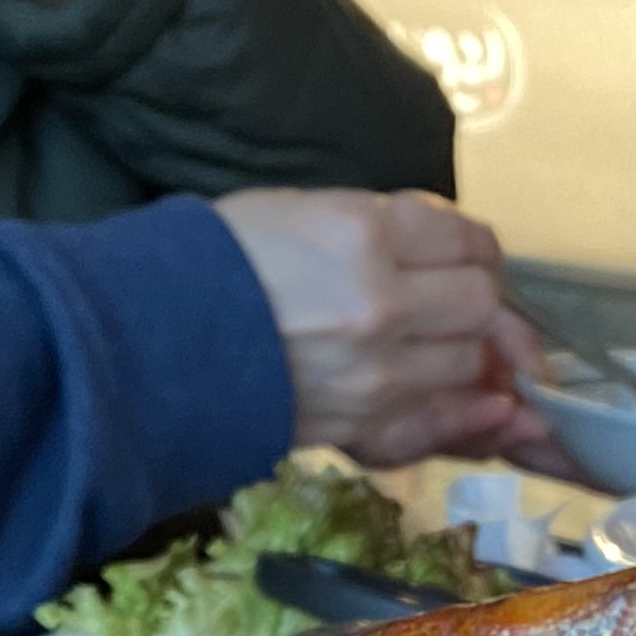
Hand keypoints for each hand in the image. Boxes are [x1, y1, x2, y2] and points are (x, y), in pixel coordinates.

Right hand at [214, 187, 558, 469]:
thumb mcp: (301, 210)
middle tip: (457, 307)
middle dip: (478, 305)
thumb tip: (445, 245)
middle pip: (481, 306)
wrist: (152, 340)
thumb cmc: (217, 261)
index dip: (476, 252)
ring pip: (469, 367)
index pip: (469, 243)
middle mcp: (383, 303)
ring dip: (467, 359)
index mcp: (365, 233)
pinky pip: (440, 422)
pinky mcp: (362, 425)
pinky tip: (484, 409)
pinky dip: (465, 414)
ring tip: (447, 352)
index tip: (467, 258)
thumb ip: (382, 227)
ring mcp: (377, 373)